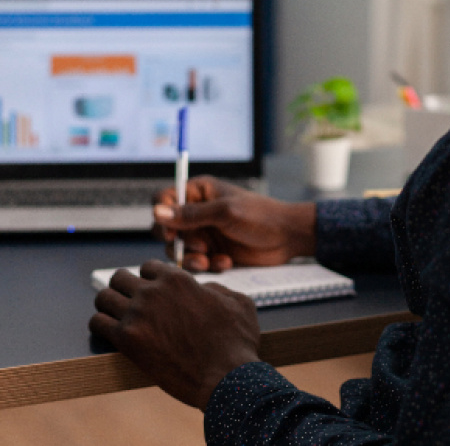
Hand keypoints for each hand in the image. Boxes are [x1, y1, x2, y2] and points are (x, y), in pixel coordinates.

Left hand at [89, 259, 259, 409]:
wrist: (225, 377)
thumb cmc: (236, 340)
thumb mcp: (237, 301)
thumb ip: (217, 289)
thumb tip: (205, 290)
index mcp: (177, 278)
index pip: (147, 267)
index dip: (150, 280)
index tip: (151, 293)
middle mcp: (153, 290)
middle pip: (119, 277)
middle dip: (124, 288)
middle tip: (130, 304)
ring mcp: (138, 314)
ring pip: (103, 297)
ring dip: (108, 305)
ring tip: (115, 317)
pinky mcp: (127, 340)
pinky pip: (97, 323)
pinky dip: (100, 326)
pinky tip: (109, 333)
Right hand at [152, 175, 316, 271]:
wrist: (287, 237)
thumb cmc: (260, 216)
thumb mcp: (224, 213)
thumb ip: (190, 214)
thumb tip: (156, 212)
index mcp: (199, 191)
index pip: (164, 199)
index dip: (162, 215)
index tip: (172, 231)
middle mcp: (197, 211)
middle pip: (166, 227)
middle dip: (177, 241)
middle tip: (197, 247)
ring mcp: (204, 232)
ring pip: (178, 248)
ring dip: (191, 257)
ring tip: (210, 259)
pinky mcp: (212, 251)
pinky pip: (195, 262)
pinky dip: (207, 265)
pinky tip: (225, 262)